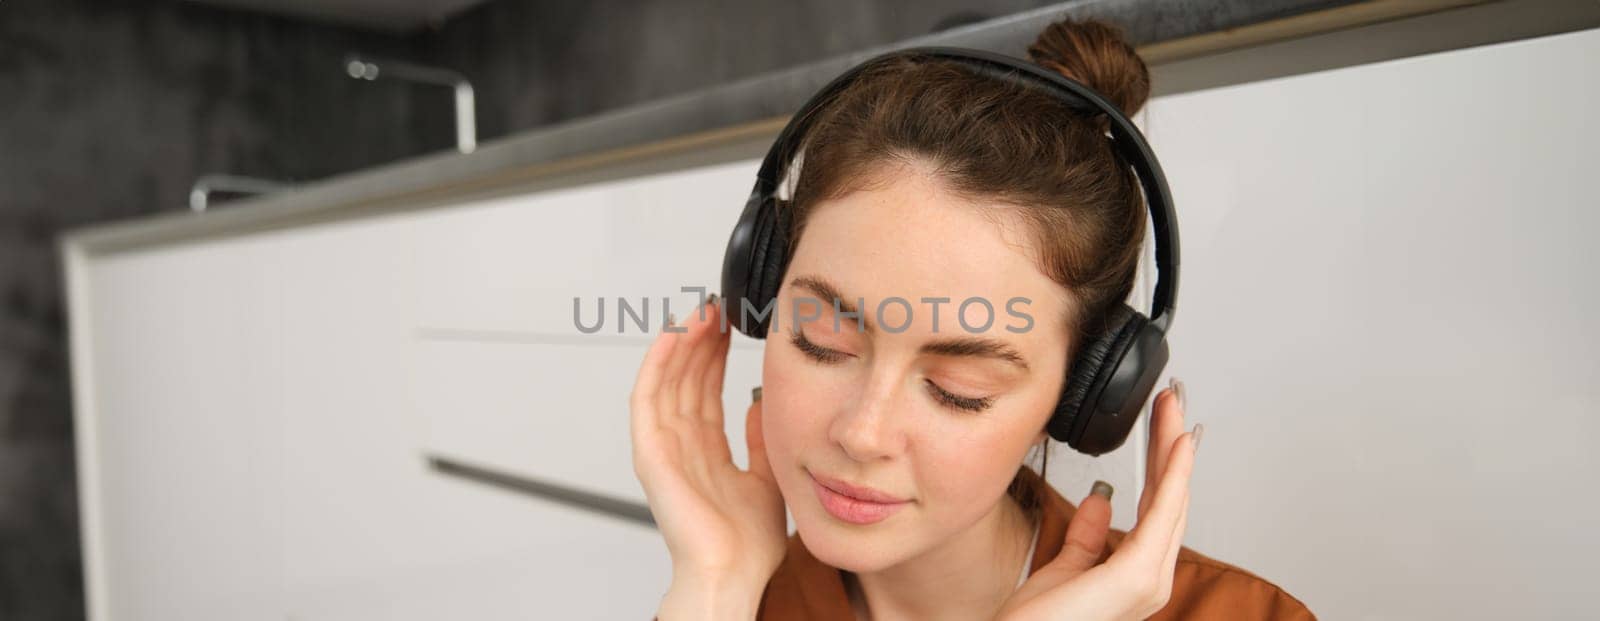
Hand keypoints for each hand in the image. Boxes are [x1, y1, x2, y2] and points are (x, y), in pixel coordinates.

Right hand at [630, 295, 786, 616]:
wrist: (736, 572)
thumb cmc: (749, 543)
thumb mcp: (767, 476)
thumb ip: (760, 440)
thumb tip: (756, 404)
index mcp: (705, 452)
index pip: (706, 391)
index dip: (715, 355)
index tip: (731, 324)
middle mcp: (680, 446)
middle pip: (685, 379)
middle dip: (700, 340)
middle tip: (718, 306)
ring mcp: (663, 448)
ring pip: (667, 381)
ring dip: (682, 343)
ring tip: (702, 311)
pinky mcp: (651, 454)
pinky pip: (648, 399)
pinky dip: (658, 365)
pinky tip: (674, 335)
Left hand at [994, 379, 1200, 620]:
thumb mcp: (1061, 571)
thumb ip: (1085, 538)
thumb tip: (1100, 501)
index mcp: (1134, 576)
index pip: (1155, 508)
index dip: (1162, 463)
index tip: (1161, 424)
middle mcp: (1150, 580)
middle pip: (1171, 499)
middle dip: (1173, 446)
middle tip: (1174, 401)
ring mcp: (1147, 581)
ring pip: (1171, 500)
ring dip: (1174, 449)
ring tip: (1174, 408)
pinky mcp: (1135, 578)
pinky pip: (1160, 516)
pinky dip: (1172, 477)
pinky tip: (1175, 445)